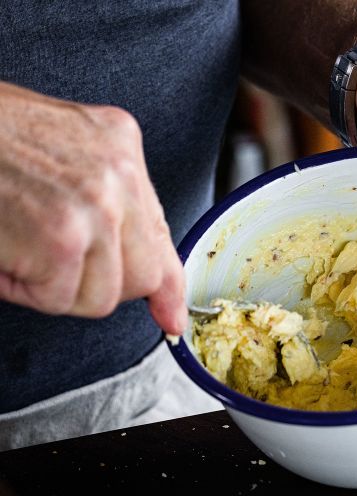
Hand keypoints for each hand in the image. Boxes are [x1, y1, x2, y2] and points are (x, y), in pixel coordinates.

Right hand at [0, 82, 186, 333]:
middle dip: (96, 285)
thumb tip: (147, 274)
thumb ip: (107, 200)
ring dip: (53, 287)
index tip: (170, 318)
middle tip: (50, 260)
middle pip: (141, 277)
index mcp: (121, 147)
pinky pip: (59, 299)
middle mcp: (119, 174)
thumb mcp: (61, 151)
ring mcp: (96, 206)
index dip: (168, 288)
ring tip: (19, 245)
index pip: (162, 233)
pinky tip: (4, 251)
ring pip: (101, 297)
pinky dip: (22, 289)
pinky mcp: (62, 238)